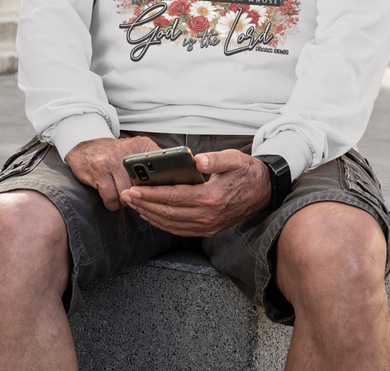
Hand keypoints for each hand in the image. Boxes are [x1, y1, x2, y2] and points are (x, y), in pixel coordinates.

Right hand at [66, 135, 160, 210]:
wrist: (85, 151)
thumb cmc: (114, 156)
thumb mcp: (135, 153)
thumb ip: (153, 165)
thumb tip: (172, 184)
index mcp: (143, 145)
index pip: (162, 166)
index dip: (162, 184)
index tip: (162, 192)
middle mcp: (128, 150)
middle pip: (144, 186)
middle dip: (139, 195)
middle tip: (134, 193)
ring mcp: (113, 159)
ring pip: (127, 194)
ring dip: (124, 200)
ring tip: (121, 193)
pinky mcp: (99, 169)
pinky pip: (112, 198)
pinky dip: (111, 203)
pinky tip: (109, 195)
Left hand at [119, 150, 271, 236]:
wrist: (264, 191)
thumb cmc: (246, 172)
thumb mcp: (233, 158)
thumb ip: (214, 159)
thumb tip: (195, 160)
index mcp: (211, 197)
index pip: (173, 197)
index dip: (151, 194)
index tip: (133, 189)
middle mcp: (208, 215)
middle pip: (168, 212)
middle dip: (144, 205)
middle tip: (125, 196)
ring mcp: (208, 225)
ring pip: (171, 224)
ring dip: (150, 215)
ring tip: (134, 205)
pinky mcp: (208, 229)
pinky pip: (180, 229)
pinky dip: (162, 223)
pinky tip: (152, 215)